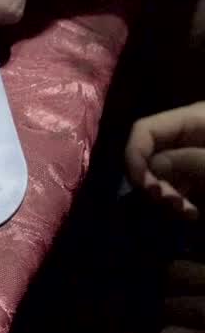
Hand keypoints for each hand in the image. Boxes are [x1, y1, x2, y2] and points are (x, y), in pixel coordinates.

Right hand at [127, 102, 204, 220]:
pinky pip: (176, 188)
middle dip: (151, 181)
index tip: (142, 186)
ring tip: (186, 212)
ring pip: (159, 175)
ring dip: (165, 198)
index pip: (143, 129)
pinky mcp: (200, 178)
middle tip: (168, 203)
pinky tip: (191, 213)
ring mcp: (193, 158)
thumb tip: (152, 168)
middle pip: (148, 154)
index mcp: (192, 119)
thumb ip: (189, 160)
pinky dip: (178, 204)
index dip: (134, 155)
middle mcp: (186, 136)